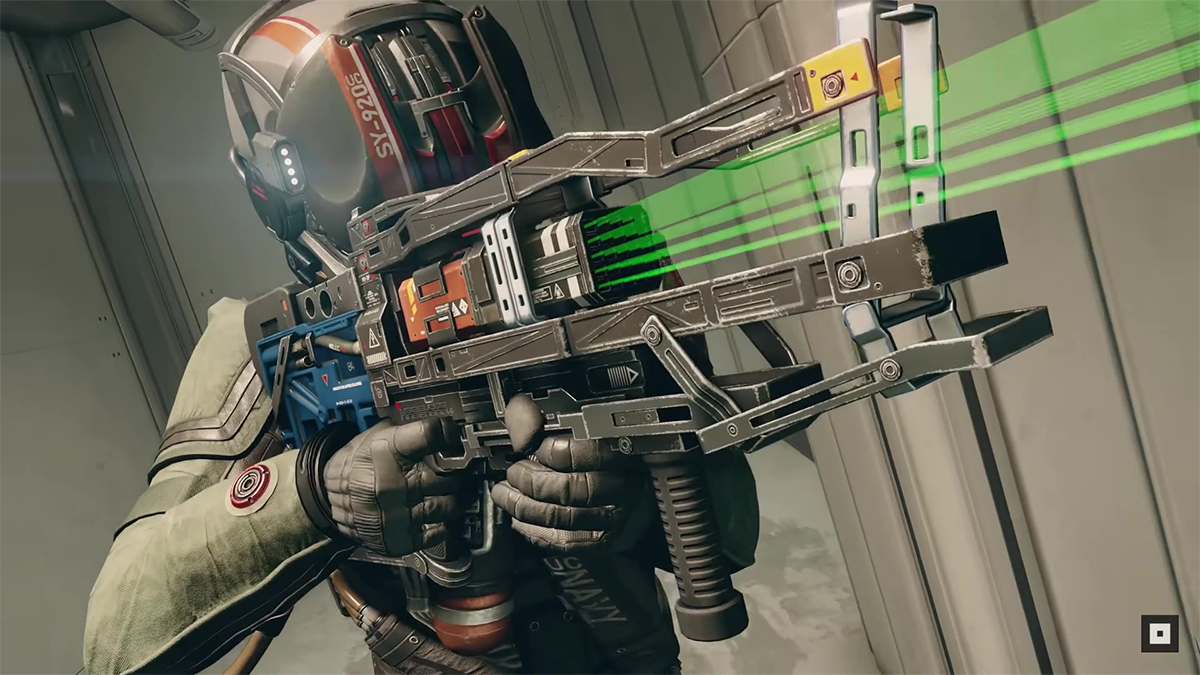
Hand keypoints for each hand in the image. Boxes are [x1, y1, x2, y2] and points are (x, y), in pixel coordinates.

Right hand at [321, 418, 461, 556]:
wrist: (325, 496)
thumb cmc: (356, 463)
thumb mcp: (378, 434)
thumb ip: (410, 431)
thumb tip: (446, 427)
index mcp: (386, 452)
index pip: (431, 435)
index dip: (447, 433)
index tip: (451, 436)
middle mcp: (392, 485)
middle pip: (449, 475)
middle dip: (455, 471)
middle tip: (453, 468)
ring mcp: (396, 515)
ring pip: (450, 505)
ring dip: (455, 497)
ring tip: (448, 491)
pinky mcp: (398, 538)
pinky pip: (438, 533)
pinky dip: (443, 523)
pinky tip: (435, 512)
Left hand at [492, 395, 653, 551]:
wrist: (631, 495)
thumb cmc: (598, 455)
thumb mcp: (575, 429)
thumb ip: (543, 421)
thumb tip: (519, 415)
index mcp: (624, 451)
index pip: (592, 453)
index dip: (557, 451)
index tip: (537, 446)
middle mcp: (625, 487)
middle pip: (573, 489)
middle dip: (533, 481)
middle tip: (514, 472)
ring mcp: (615, 518)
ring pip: (564, 517)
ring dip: (525, 506)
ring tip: (506, 494)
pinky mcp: (603, 541)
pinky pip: (565, 541)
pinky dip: (535, 531)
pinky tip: (519, 518)